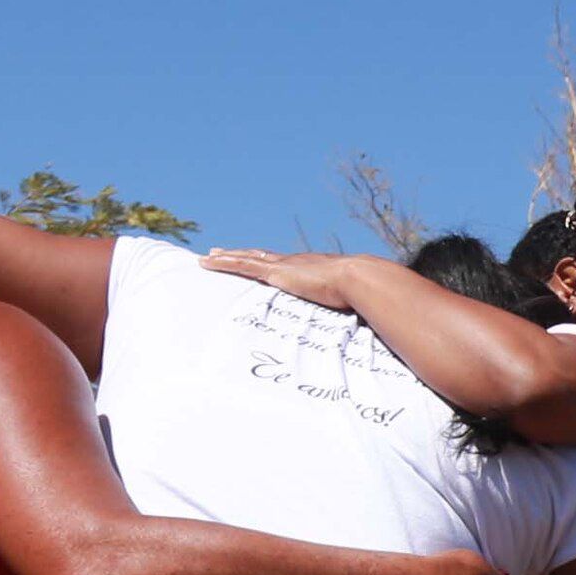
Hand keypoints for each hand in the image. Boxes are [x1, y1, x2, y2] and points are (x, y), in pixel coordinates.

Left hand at [200, 246, 377, 312]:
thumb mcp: (352, 303)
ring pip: (246, 257)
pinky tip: (207, 261)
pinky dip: (223, 262)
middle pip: (260, 256)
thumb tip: (368, 322)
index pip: (284, 264)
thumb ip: (353, 309)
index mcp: (311, 268)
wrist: (359, 279)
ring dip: (226, 257)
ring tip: (208, 256)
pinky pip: (242, 264)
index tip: (258, 261)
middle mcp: (294, 262)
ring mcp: (283, 265)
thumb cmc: (362, 295)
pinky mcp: (275, 272)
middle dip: (241, 255)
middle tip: (221, 253)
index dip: (268, 262)